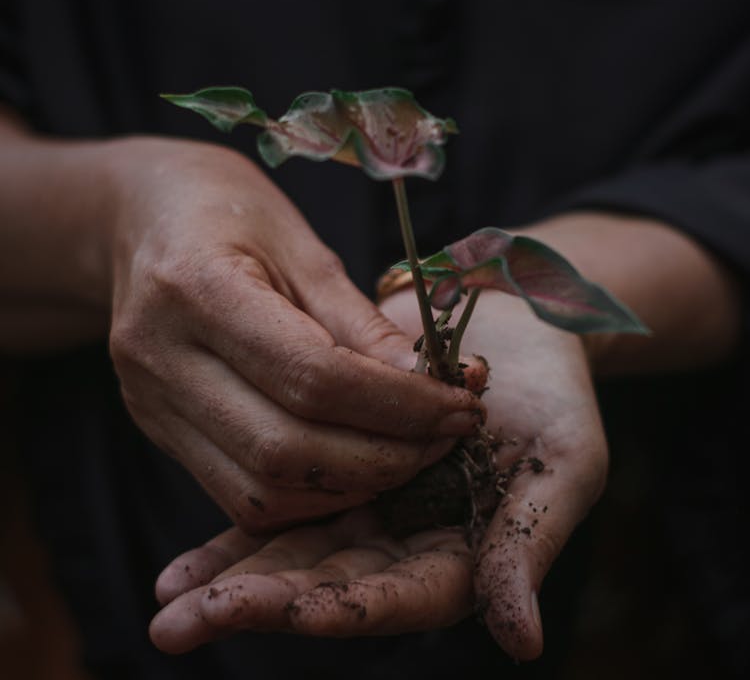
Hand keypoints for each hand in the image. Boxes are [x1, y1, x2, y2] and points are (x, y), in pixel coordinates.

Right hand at [104, 138, 485, 530]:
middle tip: (447, 437)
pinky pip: (242, 496)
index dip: (400, 405)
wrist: (148, 219)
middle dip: (386, 457)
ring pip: (262, 489)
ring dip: (353, 485)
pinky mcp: (158, 429)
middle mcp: (160, 357)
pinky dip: (312, 495)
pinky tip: (354, 465)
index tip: (462, 406)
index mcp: (197, 288)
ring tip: (410, 452)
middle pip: (286, 449)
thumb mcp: (304, 247)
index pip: (313, 376)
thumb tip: (431, 385)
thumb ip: (361, 323)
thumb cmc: (233, 215)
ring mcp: (150, 403)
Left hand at [149, 288, 606, 659]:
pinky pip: (288, 498)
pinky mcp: (341, 459)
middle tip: (181, 623)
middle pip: (332, 585)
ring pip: (300, 548)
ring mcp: (371, 501)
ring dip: (235, 576)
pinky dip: (242, 527)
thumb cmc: (555, 393)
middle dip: (261, 603)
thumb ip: (529, 544)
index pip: (396, 598)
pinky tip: (189, 559)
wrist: (517, 324)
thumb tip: (521, 641)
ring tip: (171, 600)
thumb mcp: (562, 466)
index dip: (336, 609)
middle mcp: (408, 538)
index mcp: (464, 553)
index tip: (270, 609)